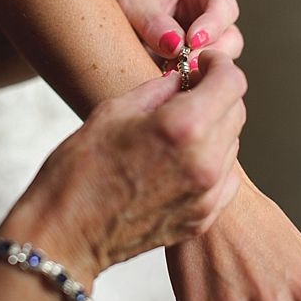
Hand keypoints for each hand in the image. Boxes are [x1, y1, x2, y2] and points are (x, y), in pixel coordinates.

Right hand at [1, 50, 246, 284]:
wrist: (63, 236)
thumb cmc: (77, 172)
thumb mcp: (114, 111)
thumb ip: (160, 89)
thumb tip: (186, 76)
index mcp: (183, 127)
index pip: (232, 81)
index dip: (219, 65)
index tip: (204, 64)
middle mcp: (205, 160)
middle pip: (237, 110)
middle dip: (217, 94)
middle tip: (190, 91)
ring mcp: (208, 193)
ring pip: (233, 143)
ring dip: (214, 128)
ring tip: (177, 130)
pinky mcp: (204, 216)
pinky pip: (226, 176)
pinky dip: (212, 161)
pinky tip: (181, 160)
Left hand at [106, 0, 242, 72]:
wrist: (101, 26)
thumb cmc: (119, 2)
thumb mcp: (130, 2)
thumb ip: (152, 20)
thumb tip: (176, 45)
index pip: (223, 5)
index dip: (214, 23)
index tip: (193, 40)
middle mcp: (210, 21)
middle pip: (230, 38)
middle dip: (210, 54)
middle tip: (183, 65)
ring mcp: (205, 49)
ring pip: (221, 64)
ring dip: (200, 71)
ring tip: (170, 75)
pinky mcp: (196, 71)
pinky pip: (204, 81)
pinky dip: (189, 84)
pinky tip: (170, 86)